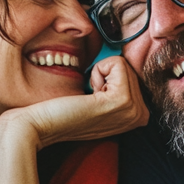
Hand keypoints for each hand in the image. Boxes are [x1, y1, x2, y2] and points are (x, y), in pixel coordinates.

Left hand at [0, 56, 148, 150]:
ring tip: (88, 97)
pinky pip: (117, 63)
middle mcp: (140, 115)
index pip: (133, 73)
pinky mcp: (122, 101)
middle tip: (89, 98)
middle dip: (105, 75)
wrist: (42, 124)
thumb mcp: (99, 99)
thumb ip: (116, 85)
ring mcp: (133, 111)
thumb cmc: (64, 110)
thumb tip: (123, 59)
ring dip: (99, 75)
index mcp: (138, 115)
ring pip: (123, 64)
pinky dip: (97, 72)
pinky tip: (88, 95)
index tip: (93, 98)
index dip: (108, 79)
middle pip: (130, 67)